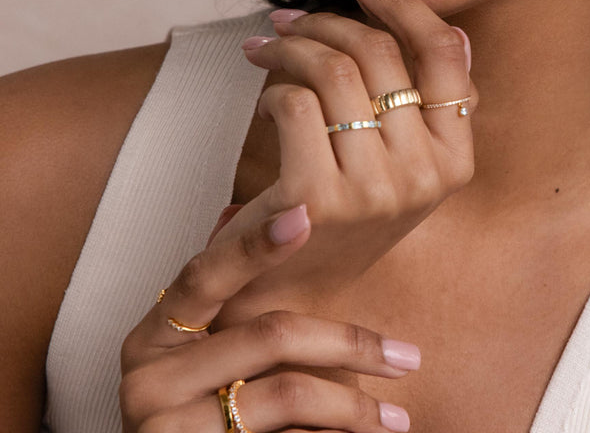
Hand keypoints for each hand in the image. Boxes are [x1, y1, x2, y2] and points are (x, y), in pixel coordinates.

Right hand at [120, 204, 418, 431]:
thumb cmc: (189, 415)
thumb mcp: (189, 357)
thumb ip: (220, 296)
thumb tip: (248, 211)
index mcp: (153, 337)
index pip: (206, 275)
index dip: (254, 244)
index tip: (306, 213)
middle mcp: (150, 381)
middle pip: (271, 334)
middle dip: (351, 343)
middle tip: (408, 357)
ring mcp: (167, 430)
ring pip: (289, 393)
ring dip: (354, 406)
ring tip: (397, 418)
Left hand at [222, 0, 476, 311]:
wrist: (294, 292)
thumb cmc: (349, 212)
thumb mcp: (407, 163)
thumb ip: (434, 104)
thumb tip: (458, 33)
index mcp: (456, 158)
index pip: (443, 52)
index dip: (402, 1)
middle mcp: (425, 174)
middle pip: (379, 52)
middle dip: (326, 20)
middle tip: (290, 19)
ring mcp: (375, 190)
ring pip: (333, 70)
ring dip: (290, 46)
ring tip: (266, 46)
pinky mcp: (318, 199)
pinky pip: (295, 103)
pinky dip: (273, 90)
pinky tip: (266, 103)